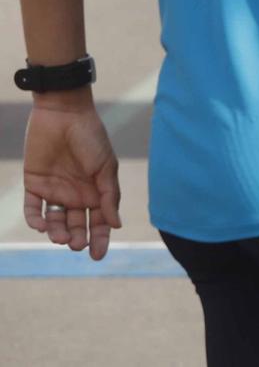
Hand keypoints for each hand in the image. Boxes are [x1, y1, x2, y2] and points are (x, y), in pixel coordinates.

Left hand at [22, 99, 121, 259]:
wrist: (64, 114)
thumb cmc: (91, 137)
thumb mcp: (105, 166)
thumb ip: (109, 196)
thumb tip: (116, 225)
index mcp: (96, 191)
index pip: (99, 222)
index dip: (99, 239)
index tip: (97, 256)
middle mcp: (76, 194)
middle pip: (76, 225)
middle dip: (77, 238)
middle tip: (76, 244)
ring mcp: (54, 190)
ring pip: (54, 221)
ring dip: (56, 232)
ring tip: (60, 237)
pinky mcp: (34, 184)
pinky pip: (32, 208)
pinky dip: (35, 219)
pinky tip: (41, 225)